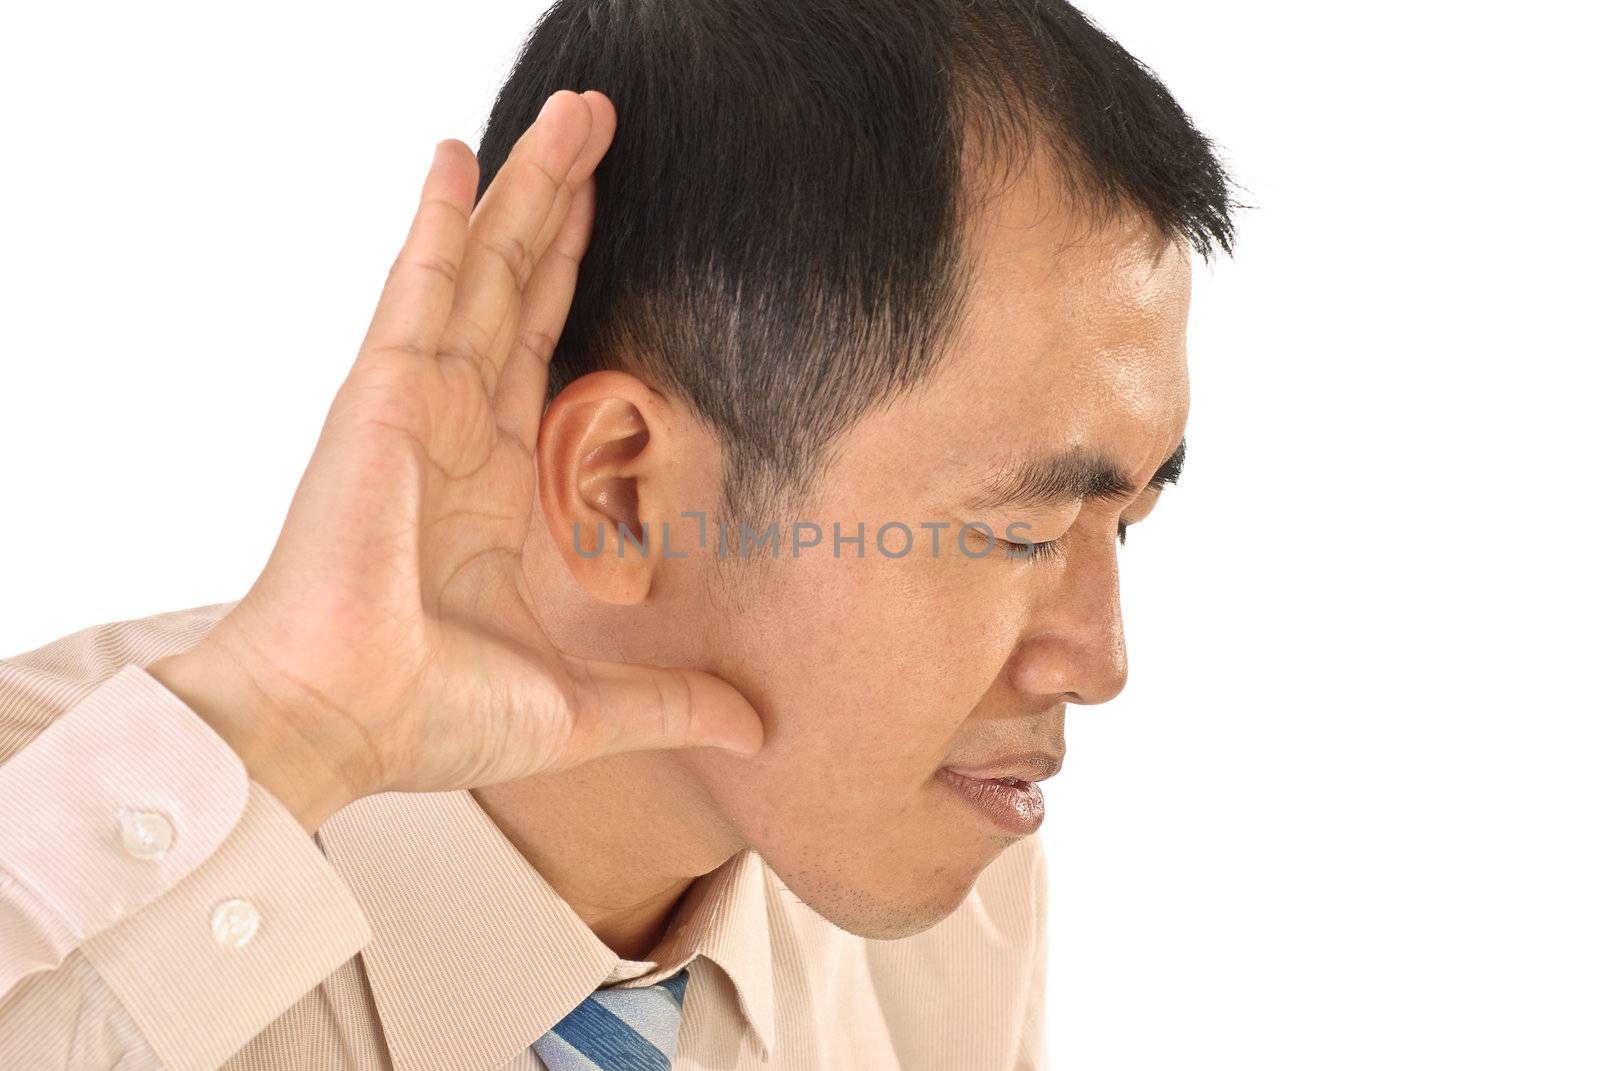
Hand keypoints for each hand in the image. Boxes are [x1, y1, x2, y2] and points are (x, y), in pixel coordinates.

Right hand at [148, 91, 762, 831]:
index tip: (614, 217)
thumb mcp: (582, 707)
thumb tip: (759, 729)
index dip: (580, 277)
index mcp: (502, 487)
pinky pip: (420, 290)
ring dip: (527, 190)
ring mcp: (420, 404)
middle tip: (602, 125)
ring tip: (573, 114)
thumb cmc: (433, 719)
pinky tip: (460, 158)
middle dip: (563, 205)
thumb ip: (671, 701)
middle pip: (524, 289)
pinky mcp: (382, 396)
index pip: (551, 351)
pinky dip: (441, 223)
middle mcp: (462, 431)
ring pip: (485, 271)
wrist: (342, 725)